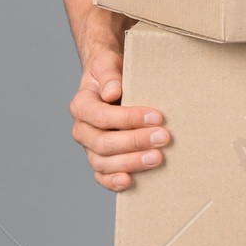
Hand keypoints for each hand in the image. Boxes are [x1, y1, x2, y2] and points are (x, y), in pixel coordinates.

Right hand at [69, 45, 168, 192]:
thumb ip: (109, 74)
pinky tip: (130, 181)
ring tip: (157, 158)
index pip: (102, 116)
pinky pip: (101, 176)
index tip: (156, 117)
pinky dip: (113, 182)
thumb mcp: (108, 64)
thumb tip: (112, 91)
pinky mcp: (100, 161)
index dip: (128, 119)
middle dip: (135, 141)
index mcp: (81, 106)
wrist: (110, 85)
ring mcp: (89, 148)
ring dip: (131, 162)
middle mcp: (82, 129)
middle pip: (103, 143)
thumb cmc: (111, 73)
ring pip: (103, 163)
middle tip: (163, 138)